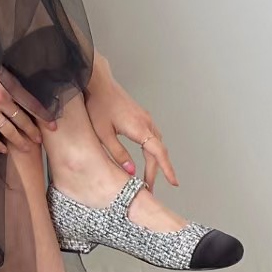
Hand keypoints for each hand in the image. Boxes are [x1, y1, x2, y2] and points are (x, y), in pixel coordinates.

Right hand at [0, 44, 54, 153]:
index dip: (44, 116)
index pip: (31, 104)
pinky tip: (3, 150)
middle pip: (21, 119)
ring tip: (26, 148)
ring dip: (19, 141)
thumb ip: (8, 79)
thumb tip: (19, 91)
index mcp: (8, 84)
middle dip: (33, 131)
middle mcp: (0, 99)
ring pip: (8, 131)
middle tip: (40, 140)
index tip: (53, 126)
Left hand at [84, 69, 177, 191]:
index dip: (167, 169)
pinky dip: (153, 150)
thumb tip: (130, 172)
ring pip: (157, 144)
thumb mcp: (104, 134)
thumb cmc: (98, 106)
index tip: (174, 182)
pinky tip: (148, 158)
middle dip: (156, 172)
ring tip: (149, 177)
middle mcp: (147, 123)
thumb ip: (118, 154)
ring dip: (155, 161)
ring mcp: (146, 119)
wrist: (98, 83)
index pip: (158, 153)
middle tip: (150, 188)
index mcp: (139, 128)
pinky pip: (153, 137)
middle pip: (158, 152)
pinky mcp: (142, 117)